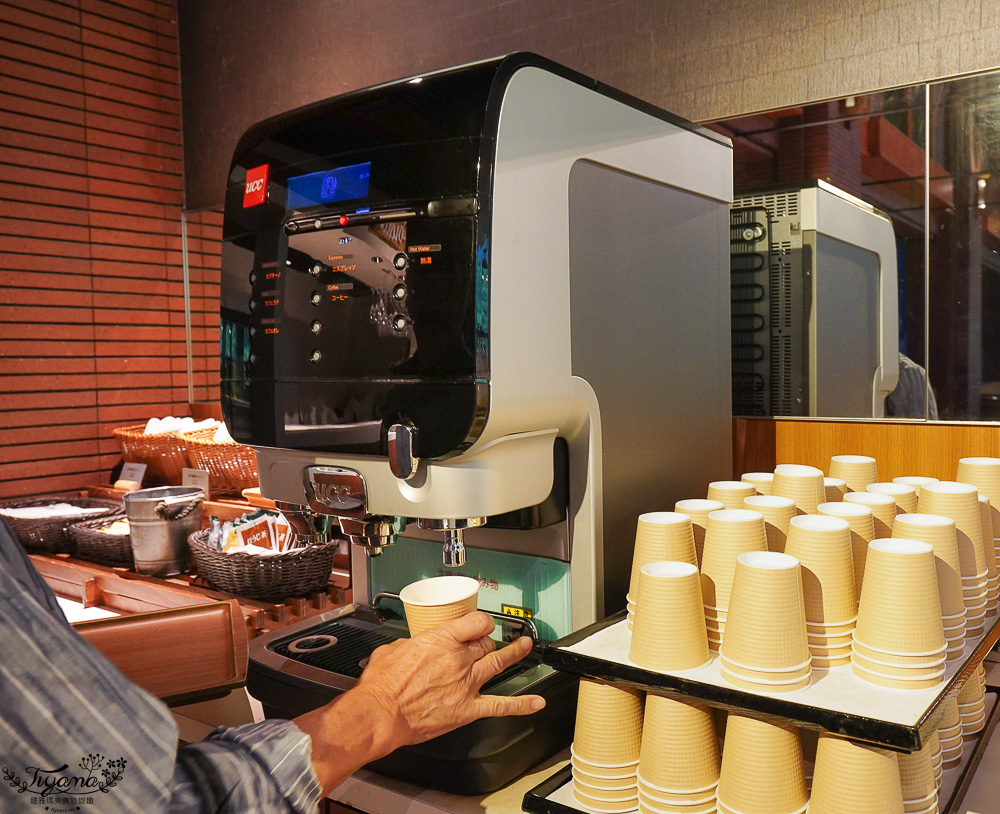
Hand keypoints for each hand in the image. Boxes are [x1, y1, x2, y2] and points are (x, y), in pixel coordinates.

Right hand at [294, 611, 544, 794]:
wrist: (380, 714)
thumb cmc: (381, 684)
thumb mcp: (392, 649)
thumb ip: (411, 644)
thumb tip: (415, 647)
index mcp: (441, 640)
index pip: (476, 622)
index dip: (482, 622)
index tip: (481, 624)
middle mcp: (458, 658)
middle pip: (485, 643)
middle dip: (486, 642)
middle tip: (486, 644)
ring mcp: (467, 683)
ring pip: (498, 663)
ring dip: (514, 653)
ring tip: (525, 646)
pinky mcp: (468, 709)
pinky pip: (500, 705)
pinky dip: (521, 705)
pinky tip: (536, 703)